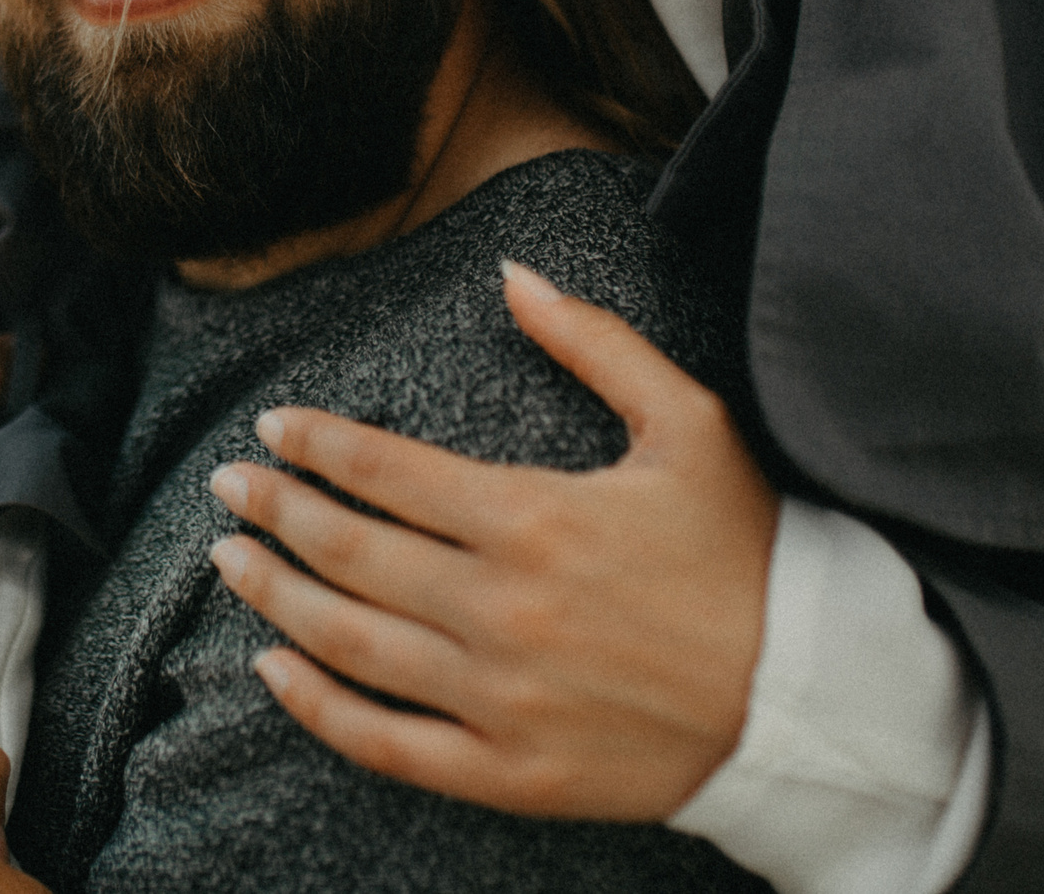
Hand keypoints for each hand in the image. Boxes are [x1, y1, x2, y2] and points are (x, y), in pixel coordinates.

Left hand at [203, 259, 779, 820]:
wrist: (815, 698)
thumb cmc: (752, 550)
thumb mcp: (688, 422)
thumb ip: (593, 342)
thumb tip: (513, 272)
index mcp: (535, 516)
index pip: (385, 470)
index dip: (316, 443)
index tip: (273, 426)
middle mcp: (502, 608)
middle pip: (349, 550)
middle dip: (275, 509)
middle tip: (228, 484)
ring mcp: (500, 698)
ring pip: (350, 641)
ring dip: (276, 595)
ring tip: (229, 559)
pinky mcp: (510, 772)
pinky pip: (386, 742)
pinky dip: (319, 708)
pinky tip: (274, 670)